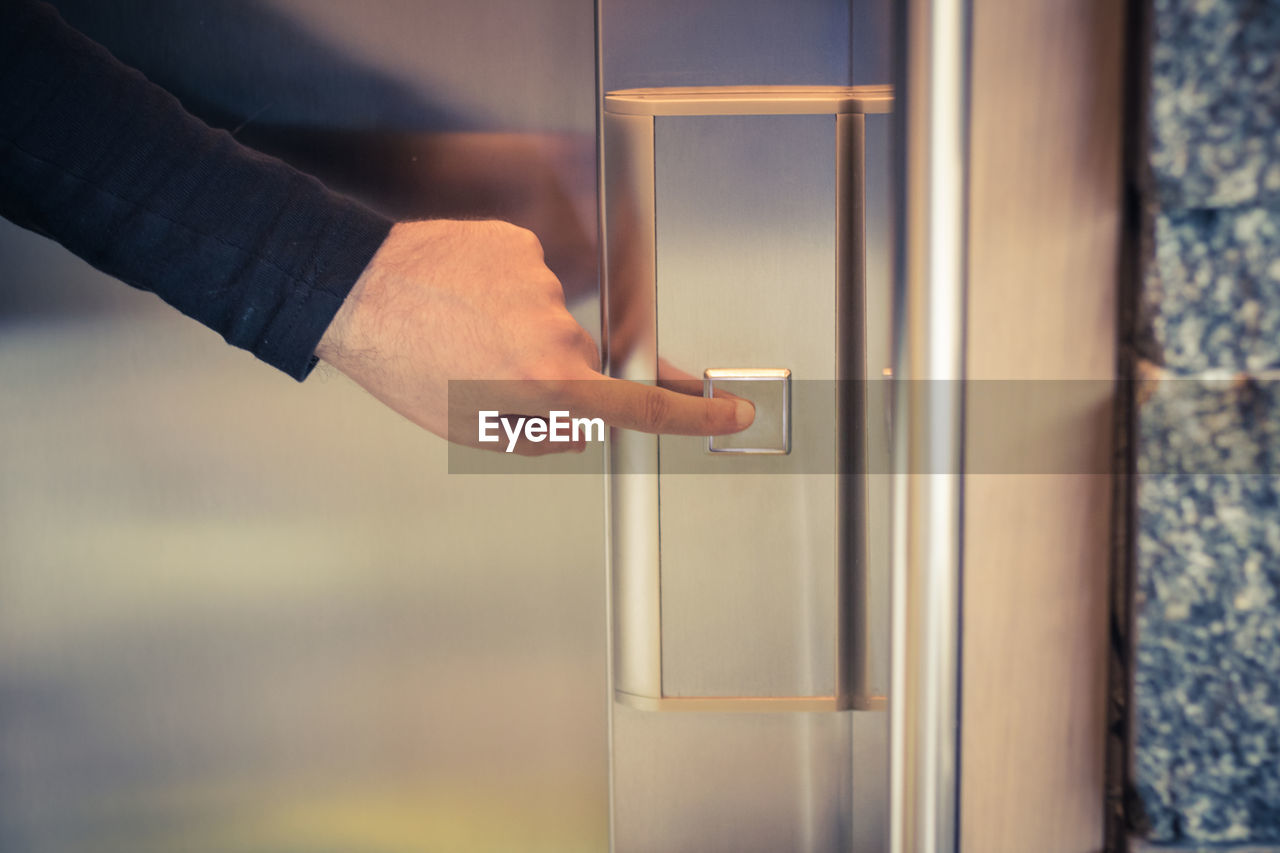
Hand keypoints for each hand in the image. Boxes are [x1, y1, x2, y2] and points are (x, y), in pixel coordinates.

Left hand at [316, 220, 753, 452]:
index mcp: (546, 385)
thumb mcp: (475, 429)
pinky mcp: (520, 244)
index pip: (643, 406)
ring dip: (516, 329)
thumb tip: (585, 424)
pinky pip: (529, 278)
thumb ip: (544, 434)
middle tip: (491, 365)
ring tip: (459, 328)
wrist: (356, 289)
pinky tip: (462, 298)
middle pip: (584, 363)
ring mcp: (540, 282)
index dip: (694, 414)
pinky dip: (503, 291)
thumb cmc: (403, 361)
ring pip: (550, 319)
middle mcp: (554, 331)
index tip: (728, 412)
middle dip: (554, 373)